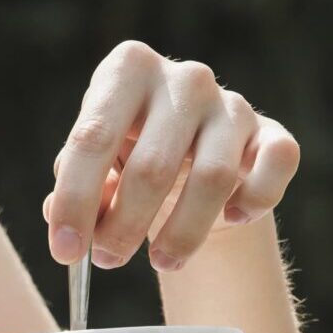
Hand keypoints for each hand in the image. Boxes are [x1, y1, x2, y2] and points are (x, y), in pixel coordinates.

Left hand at [43, 40, 300, 270]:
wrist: (192, 158)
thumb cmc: (129, 156)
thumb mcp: (96, 165)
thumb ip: (73, 185)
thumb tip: (57, 213)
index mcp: (128, 69)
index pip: (93, 137)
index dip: (75, 200)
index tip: (64, 252)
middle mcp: (184, 78)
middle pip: (152, 165)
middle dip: (124, 225)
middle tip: (107, 261)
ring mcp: (232, 104)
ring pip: (212, 179)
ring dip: (182, 233)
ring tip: (161, 263)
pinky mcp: (271, 133)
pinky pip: (275, 166)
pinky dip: (253, 200)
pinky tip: (232, 219)